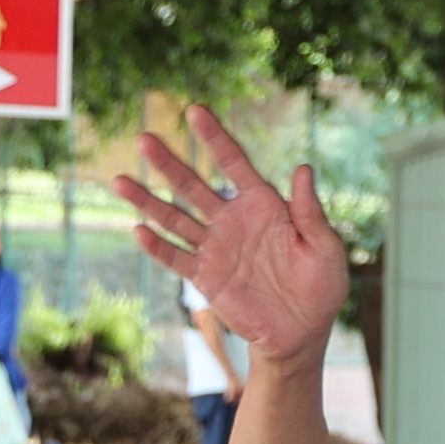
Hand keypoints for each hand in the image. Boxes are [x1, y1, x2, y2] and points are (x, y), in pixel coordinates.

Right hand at [118, 105, 346, 364]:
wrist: (302, 333)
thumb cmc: (321, 287)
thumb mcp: (325, 248)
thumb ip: (311, 212)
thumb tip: (303, 169)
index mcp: (264, 204)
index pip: (235, 163)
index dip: (215, 137)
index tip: (194, 110)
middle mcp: (233, 220)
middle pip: (194, 185)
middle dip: (168, 163)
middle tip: (144, 138)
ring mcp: (215, 247)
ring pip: (175, 218)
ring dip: (147, 200)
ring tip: (119, 180)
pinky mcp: (205, 276)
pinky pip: (177, 258)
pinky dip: (157, 246)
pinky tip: (138, 230)